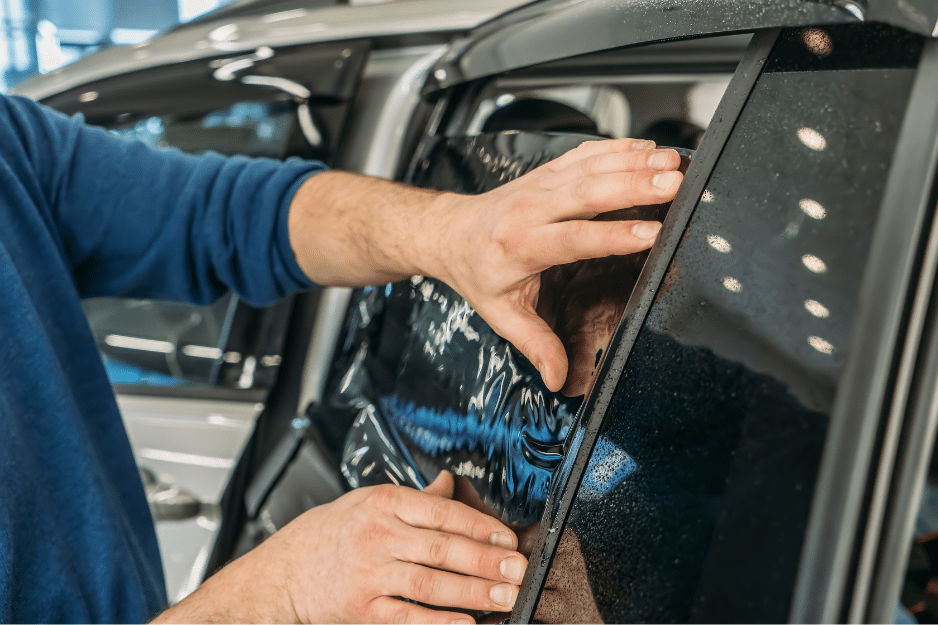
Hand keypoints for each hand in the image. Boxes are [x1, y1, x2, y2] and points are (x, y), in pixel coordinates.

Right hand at [153, 472, 526, 623]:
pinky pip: (407, 616)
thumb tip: (451, 483)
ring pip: (430, 582)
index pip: (442, 511)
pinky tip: (466, 623)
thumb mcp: (367, 501)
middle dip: (486, 561)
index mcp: (384, 503)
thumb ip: (414, 498)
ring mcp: (369, 573)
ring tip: (505, 597)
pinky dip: (439, 622)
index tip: (508, 537)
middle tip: (518, 570)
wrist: (281, 572)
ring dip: (473, 592)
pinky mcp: (362, 609)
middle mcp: (377, 535)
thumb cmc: (327, 534)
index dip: (481, 525)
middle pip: (442, 548)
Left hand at [429, 139, 682, 390]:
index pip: (573, 237)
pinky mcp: (548, 172)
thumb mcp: (501, 314)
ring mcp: (541, 185)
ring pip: (591, 166)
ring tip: (673, 162)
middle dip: (634, 185)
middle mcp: (532, 209)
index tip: (651, 233)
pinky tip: (649, 148)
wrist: (449, 233)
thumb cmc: (477, 273)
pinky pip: (586, 154)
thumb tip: (557, 378)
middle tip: (674, 184)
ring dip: (633, 161)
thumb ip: (535, 344)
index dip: (613, 235)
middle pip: (588, 192)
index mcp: (521, 245)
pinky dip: (619, 148)